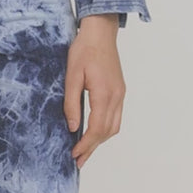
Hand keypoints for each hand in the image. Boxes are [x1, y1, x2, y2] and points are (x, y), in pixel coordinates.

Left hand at [64, 14, 125, 166]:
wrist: (100, 32)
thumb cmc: (84, 50)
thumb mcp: (72, 75)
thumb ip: (71, 103)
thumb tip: (73, 127)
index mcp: (104, 93)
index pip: (97, 128)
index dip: (86, 145)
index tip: (75, 155)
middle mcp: (116, 96)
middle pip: (107, 131)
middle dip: (92, 148)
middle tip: (78, 161)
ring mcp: (120, 94)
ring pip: (114, 126)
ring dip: (100, 140)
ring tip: (85, 150)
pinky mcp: (119, 91)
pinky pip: (116, 116)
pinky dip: (105, 129)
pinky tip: (94, 132)